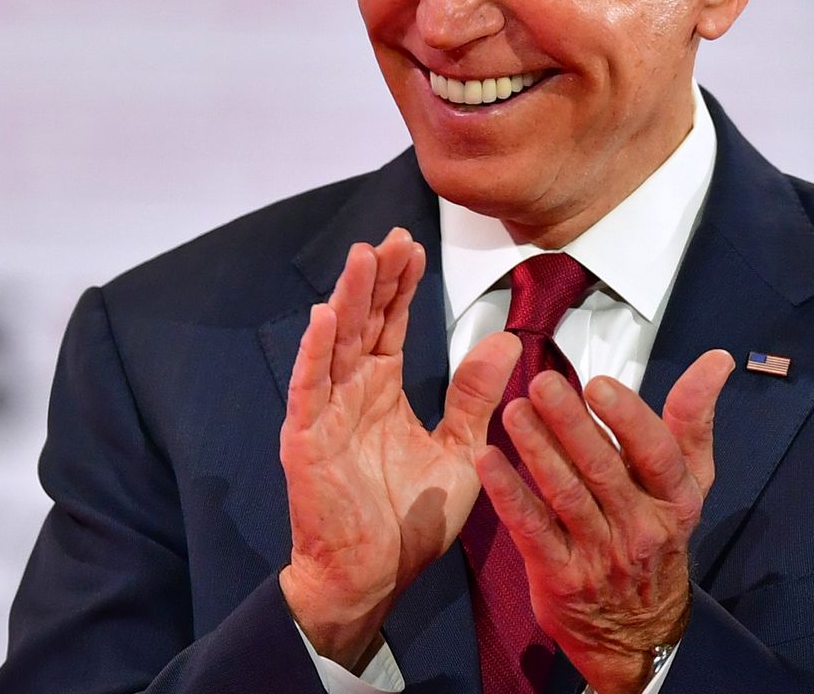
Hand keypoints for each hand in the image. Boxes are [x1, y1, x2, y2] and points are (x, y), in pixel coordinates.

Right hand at [278, 228, 521, 668]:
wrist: (373, 577)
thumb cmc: (408, 522)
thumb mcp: (458, 450)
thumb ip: (475, 396)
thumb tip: (506, 341)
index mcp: (381, 392)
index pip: (390, 325)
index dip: (401, 285)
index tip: (415, 245)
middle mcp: (350, 394)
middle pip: (362, 321)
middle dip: (377, 278)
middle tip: (394, 237)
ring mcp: (325, 414)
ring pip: (336, 343)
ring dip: (347, 299)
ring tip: (362, 257)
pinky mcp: (307, 440)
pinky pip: (310, 388)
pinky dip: (316, 352)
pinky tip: (326, 316)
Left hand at [474, 348, 734, 693]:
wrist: (639, 634)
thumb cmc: (658, 540)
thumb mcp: (689, 484)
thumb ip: (693, 420)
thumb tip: (716, 361)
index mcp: (674, 499)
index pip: (656, 453)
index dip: (629, 418)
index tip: (599, 384)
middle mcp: (640, 527)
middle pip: (604, 469)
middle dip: (571, 423)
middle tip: (543, 385)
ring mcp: (599, 555)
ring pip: (567, 495)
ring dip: (538, 450)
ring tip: (515, 412)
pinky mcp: (560, 576)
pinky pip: (532, 529)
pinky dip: (509, 494)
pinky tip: (488, 461)